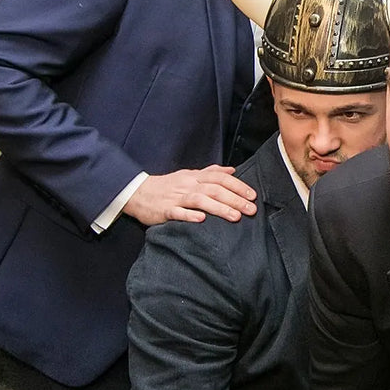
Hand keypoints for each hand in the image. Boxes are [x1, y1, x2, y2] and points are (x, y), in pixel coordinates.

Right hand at [124, 165, 256, 225]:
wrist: (136, 192)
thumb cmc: (167, 185)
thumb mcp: (189, 175)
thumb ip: (211, 172)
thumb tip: (232, 169)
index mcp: (195, 177)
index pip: (220, 178)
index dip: (238, 185)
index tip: (253, 195)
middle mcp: (187, 185)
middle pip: (214, 189)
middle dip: (235, 199)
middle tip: (251, 209)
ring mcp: (176, 198)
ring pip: (200, 200)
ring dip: (219, 208)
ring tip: (236, 217)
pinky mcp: (164, 211)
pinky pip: (177, 213)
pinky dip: (190, 215)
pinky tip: (202, 220)